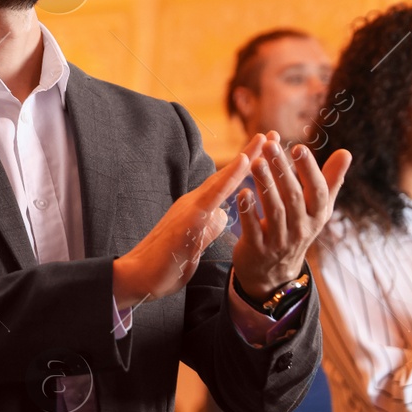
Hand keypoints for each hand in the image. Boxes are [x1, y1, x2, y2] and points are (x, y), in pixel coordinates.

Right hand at [112, 139, 251, 309]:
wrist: (138, 277)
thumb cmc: (165, 265)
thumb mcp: (195, 245)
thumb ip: (208, 228)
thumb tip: (223, 216)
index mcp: (197, 210)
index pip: (226, 185)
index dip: (246, 168)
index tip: (266, 151)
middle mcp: (193, 202)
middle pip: (227, 175)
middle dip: (252, 154)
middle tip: (273, 134)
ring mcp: (190, 208)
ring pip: (222, 178)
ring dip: (245, 158)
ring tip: (265, 140)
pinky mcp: (189, 218)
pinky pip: (214, 193)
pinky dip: (231, 176)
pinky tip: (245, 162)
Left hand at [231, 131, 351, 296]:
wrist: (275, 273)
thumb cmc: (297, 229)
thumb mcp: (317, 209)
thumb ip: (330, 181)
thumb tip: (346, 152)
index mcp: (317, 215)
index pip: (318, 190)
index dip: (309, 170)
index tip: (299, 147)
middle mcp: (302, 228)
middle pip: (294, 197)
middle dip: (282, 170)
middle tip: (271, 146)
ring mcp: (280, 240)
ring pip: (274, 210)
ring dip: (265, 185)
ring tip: (256, 162)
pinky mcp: (258, 249)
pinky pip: (254, 228)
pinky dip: (248, 211)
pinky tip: (241, 192)